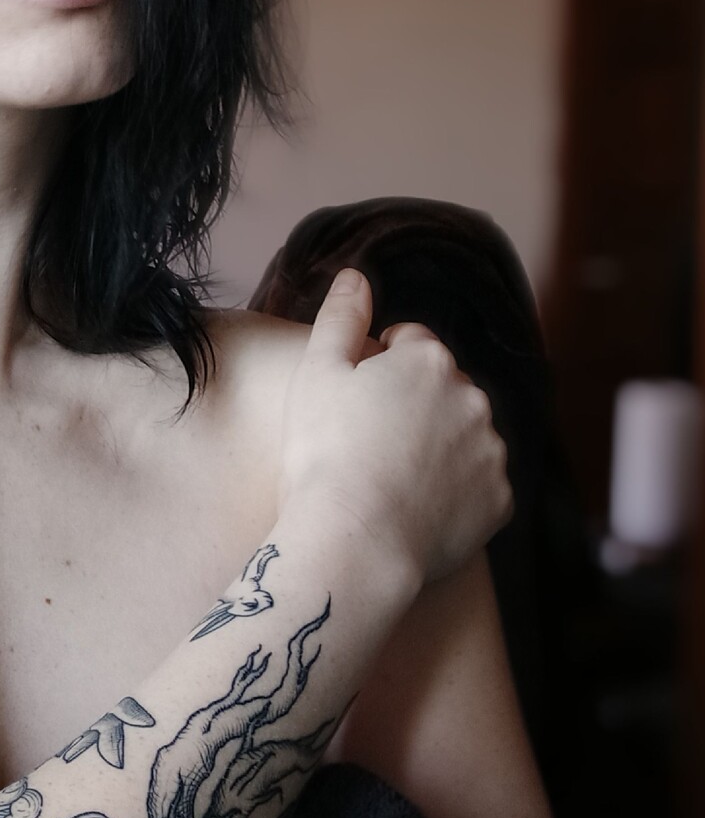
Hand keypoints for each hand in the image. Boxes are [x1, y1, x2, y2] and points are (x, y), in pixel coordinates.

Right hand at [278, 268, 512, 583]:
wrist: (354, 542)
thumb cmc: (325, 455)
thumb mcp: (316, 374)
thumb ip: (341, 317)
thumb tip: (357, 275)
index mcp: (428, 359)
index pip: (407, 343)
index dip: (376, 370)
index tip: (354, 406)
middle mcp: (473, 396)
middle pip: (441, 390)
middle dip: (414, 407)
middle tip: (369, 447)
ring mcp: (491, 450)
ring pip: (463, 437)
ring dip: (437, 449)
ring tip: (391, 482)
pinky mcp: (500, 500)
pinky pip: (478, 487)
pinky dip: (454, 495)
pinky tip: (415, 511)